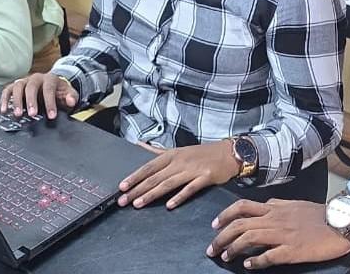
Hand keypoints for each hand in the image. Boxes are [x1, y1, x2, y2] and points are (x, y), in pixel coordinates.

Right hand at [0, 73, 77, 118]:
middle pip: (31, 87)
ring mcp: (25, 81)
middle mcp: (36, 78)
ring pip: (18, 87)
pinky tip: (4, 110)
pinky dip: (4, 99)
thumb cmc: (58, 91)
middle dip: (31, 101)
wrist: (51, 86)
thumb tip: (71, 101)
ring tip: (17, 114)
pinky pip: (8, 90)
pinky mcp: (16, 86)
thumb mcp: (68, 93)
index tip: (51, 116)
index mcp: (50, 79)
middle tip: (32, 114)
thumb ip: (71, 97)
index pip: (49, 89)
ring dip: (16, 101)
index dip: (50, 103)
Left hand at [118, 140, 238, 209]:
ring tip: (138, 204)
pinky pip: (190, 188)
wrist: (228, 153)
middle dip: (137, 189)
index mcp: (172, 155)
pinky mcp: (205, 177)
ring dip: (152, 194)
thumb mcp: (178, 150)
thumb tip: (139, 145)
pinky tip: (169, 205)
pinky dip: (179, 196)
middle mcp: (180, 161)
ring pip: (168, 183)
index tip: (121, 187)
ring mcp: (192, 169)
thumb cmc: (201, 153)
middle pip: (155, 177)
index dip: (135, 177)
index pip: (149, 167)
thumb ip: (157, 150)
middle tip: (123, 201)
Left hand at [208, 199, 349, 269]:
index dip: (225, 215)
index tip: (214, 225)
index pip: (243, 207)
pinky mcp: (292, 250)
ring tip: (224, 257)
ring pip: (249, 238)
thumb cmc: (319, 214)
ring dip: (232, 248)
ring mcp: (283, 234)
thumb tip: (264, 207)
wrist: (340, 220)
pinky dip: (255, 261)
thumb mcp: (295, 204)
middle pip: (240, 224)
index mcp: (275, 208)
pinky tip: (247, 266)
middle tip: (211, 248)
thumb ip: (278, 206)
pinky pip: (268, 256)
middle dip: (221, 236)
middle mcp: (275, 219)